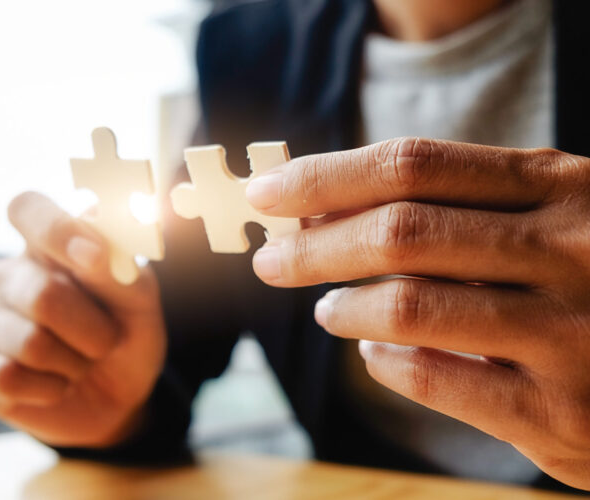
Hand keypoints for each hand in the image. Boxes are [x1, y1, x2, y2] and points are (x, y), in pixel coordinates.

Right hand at [0, 192, 166, 446]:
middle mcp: (12, 275)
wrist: (121, 397)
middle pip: (42, 294)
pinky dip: (51, 388)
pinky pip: (10, 378)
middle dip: (92, 329)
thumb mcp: (139, 299)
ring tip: (81, 363)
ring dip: (76, 363)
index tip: (95, 255)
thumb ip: (118, 266)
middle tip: (108, 340)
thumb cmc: (125, 334)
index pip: (28, 209)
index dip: (57, 229)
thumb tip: (93, 238)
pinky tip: (57, 385)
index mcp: (50, 245)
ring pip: (31, 343)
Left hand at [247, 137, 589, 488]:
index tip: (267, 191)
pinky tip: (375, 352)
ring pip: (409, 306)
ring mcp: (570, 333)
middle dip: (314, 246)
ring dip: (345, 305)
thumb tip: (326, 211)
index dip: (325, 176)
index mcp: (561, 188)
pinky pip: (438, 381)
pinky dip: (387, 363)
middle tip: (271, 261)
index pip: (413, 164)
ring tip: (326, 308)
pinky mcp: (561, 412)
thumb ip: (456, 207)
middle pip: (400, 231)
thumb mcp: (549, 216)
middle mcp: (570, 250)